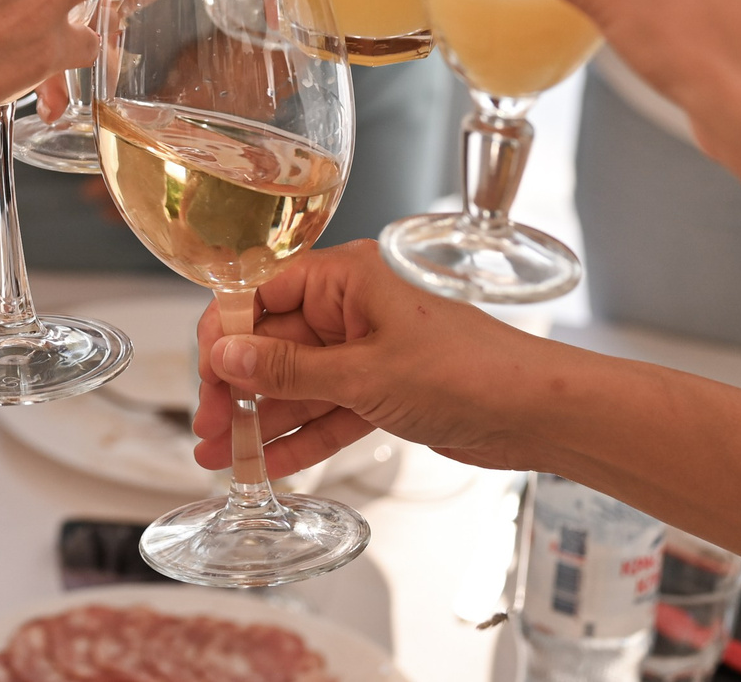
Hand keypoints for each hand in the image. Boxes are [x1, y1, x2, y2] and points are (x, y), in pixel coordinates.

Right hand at [191, 241, 556, 478]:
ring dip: (261, 420)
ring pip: (297, 384)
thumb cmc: (469, 372)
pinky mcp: (383, 390)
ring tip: (221, 454)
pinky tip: (267, 463)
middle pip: (274, 344)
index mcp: (348, 277)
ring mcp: (368, 351)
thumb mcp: (364, 374)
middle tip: (208, 426)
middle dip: (237, 388)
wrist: (536, 413)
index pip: (262, 293)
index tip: (203, 374)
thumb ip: (288, 370)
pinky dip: (300, 436)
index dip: (225, 333)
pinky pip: (327, 410)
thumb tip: (227, 356)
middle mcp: (354, 308)